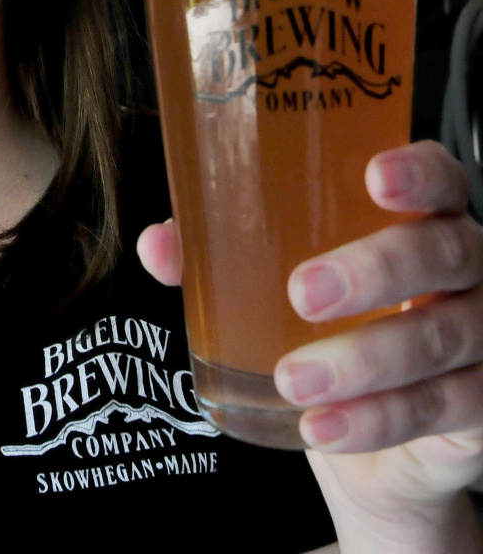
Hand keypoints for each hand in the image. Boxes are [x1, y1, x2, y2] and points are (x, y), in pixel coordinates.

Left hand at [137, 141, 482, 552]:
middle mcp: (464, 269)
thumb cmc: (328, 328)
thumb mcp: (276, 285)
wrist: (371, 435)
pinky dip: (376, 419)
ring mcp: (481, 336)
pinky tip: (323, 426)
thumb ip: (222, 255)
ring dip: (362, 359)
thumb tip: (159, 244)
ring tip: (295, 376)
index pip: (439, 177)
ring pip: (442, 335)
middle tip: (303, 292)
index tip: (373, 178)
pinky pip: (443, 408)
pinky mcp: (482, 405)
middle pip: (443, 252)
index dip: (416, 173)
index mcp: (418, 221)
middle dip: (374, 269)